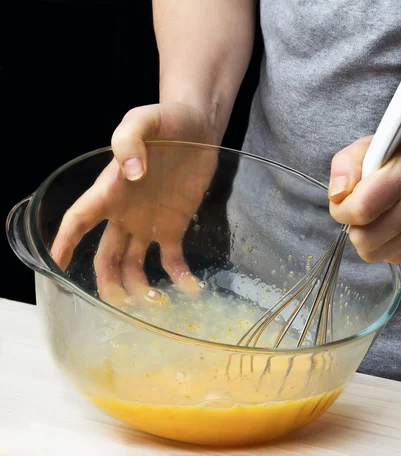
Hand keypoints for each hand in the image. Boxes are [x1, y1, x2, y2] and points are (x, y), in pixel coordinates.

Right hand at [50, 102, 219, 306]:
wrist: (198, 128)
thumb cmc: (166, 121)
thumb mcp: (143, 120)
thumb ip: (130, 142)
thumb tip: (130, 173)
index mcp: (110, 191)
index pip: (78, 221)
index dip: (64, 243)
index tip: (55, 267)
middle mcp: (124, 214)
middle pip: (106, 256)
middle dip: (108, 282)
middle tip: (119, 305)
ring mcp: (148, 222)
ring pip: (134, 265)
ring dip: (140, 287)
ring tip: (156, 304)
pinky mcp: (173, 226)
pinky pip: (172, 259)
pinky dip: (179, 277)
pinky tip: (191, 288)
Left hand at [328, 126, 400, 264]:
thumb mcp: (369, 147)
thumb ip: (344, 167)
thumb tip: (337, 195)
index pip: (361, 209)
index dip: (342, 210)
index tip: (344, 202)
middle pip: (365, 239)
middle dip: (354, 227)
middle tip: (362, 211)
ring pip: (376, 254)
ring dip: (370, 238)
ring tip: (380, 217)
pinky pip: (392, 258)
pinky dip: (387, 245)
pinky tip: (396, 225)